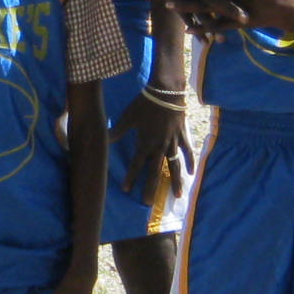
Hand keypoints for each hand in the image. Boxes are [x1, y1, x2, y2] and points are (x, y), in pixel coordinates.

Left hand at [115, 86, 190, 206]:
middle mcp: (160, 146)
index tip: (127, 190)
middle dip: (151, 187)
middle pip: (155, 171)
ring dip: (175, 181)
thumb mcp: (128, 117)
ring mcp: (173, 142)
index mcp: (146, 142)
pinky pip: (187, 151)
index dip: (131, 177)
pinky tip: (192, 174)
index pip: (136, 164)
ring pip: (174, 165)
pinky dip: (190, 162)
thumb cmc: (145, 103)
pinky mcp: (183, 135)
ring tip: (176, 196)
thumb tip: (101, 138)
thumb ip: (116, 131)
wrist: (167, 91)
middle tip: (148, 202)